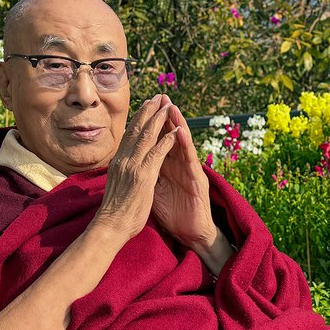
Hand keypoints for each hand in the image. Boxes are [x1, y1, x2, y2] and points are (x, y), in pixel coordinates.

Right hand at [93, 95, 179, 243]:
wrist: (110, 226)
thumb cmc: (114, 211)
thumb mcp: (117, 184)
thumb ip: (122, 171)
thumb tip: (124, 163)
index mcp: (118, 161)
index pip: (129, 134)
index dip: (139, 118)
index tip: (146, 105)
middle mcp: (123, 159)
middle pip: (137, 129)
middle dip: (149, 111)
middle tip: (158, 97)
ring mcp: (132, 166)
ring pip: (147, 137)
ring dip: (159, 119)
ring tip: (168, 106)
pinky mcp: (143, 176)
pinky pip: (158, 153)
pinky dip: (167, 140)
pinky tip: (176, 131)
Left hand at [151, 100, 223, 260]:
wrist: (190, 233)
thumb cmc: (173, 213)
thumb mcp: (154, 190)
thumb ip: (147, 173)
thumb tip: (132, 163)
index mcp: (167, 166)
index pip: (158, 141)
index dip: (152, 124)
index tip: (143, 107)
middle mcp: (179, 165)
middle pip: (171, 136)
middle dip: (165, 116)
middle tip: (160, 96)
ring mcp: (190, 171)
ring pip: (183, 143)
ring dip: (178, 123)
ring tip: (172, 106)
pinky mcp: (197, 181)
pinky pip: (190, 160)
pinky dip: (185, 144)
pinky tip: (181, 131)